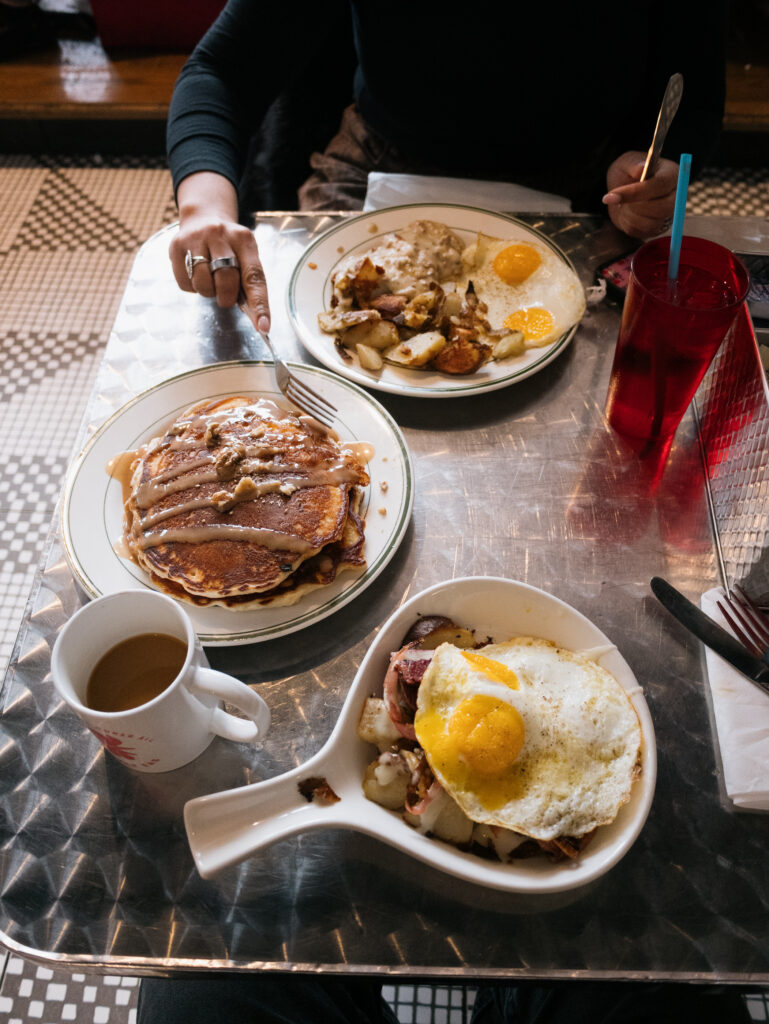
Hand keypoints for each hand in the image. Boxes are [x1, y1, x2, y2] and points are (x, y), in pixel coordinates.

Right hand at [169, 172, 270, 331]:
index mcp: (245, 240)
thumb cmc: (229, 247)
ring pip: (203, 283)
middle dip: (227, 297)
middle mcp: (221, 235)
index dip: (260, 305)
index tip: (264, 327)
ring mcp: (196, 238)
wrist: (203, 218)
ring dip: (208, 292)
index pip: (254, 277)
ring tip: (209, 281)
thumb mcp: (244, 255)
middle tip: (225, 296)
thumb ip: (247, 281)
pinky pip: (185, 283)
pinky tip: (195, 274)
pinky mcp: (176, 246)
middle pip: (226, 281)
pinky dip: (192, 287)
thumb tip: (254, 315)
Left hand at [603, 151, 677, 239]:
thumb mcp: (627, 162)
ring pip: (651, 223)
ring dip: (630, 215)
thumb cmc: (628, 173)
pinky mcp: (658, 228)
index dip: (636, 192)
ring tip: (624, 204)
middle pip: (663, 207)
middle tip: (617, 200)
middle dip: (634, 206)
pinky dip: (629, 224)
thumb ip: (633, 164)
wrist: (624, 190)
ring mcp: (669, 214)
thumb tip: (640, 168)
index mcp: (672, 174)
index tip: (612, 196)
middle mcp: (676, 195)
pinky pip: (644, 232)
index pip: (660, 185)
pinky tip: (627, 213)